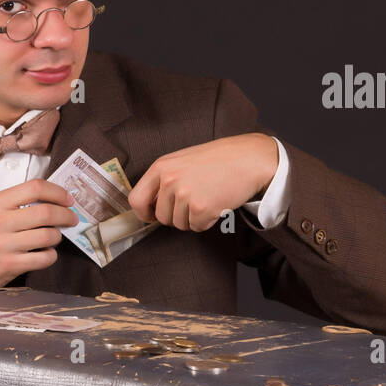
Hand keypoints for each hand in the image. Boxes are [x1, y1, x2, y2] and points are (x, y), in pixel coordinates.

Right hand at [0, 179, 78, 295]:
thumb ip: (14, 204)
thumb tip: (51, 199)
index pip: (35, 188)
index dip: (58, 192)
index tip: (67, 199)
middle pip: (46, 212)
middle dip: (66, 215)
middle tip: (71, 219)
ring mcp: (4, 245)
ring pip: (48, 236)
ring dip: (57, 237)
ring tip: (54, 238)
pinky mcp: (10, 265)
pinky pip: (44, 258)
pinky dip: (51, 256)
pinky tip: (45, 254)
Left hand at [128, 133, 278, 231]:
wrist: (249, 159)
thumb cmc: (218, 160)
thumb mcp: (183, 161)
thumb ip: (164, 180)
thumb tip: (150, 206)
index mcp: (161, 167)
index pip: (136, 199)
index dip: (143, 213)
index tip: (152, 215)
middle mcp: (169, 180)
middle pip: (161, 217)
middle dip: (176, 216)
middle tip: (194, 200)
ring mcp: (185, 194)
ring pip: (179, 224)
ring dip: (193, 218)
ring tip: (208, 197)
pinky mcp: (201, 208)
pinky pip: (197, 227)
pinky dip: (207, 221)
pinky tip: (216, 203)